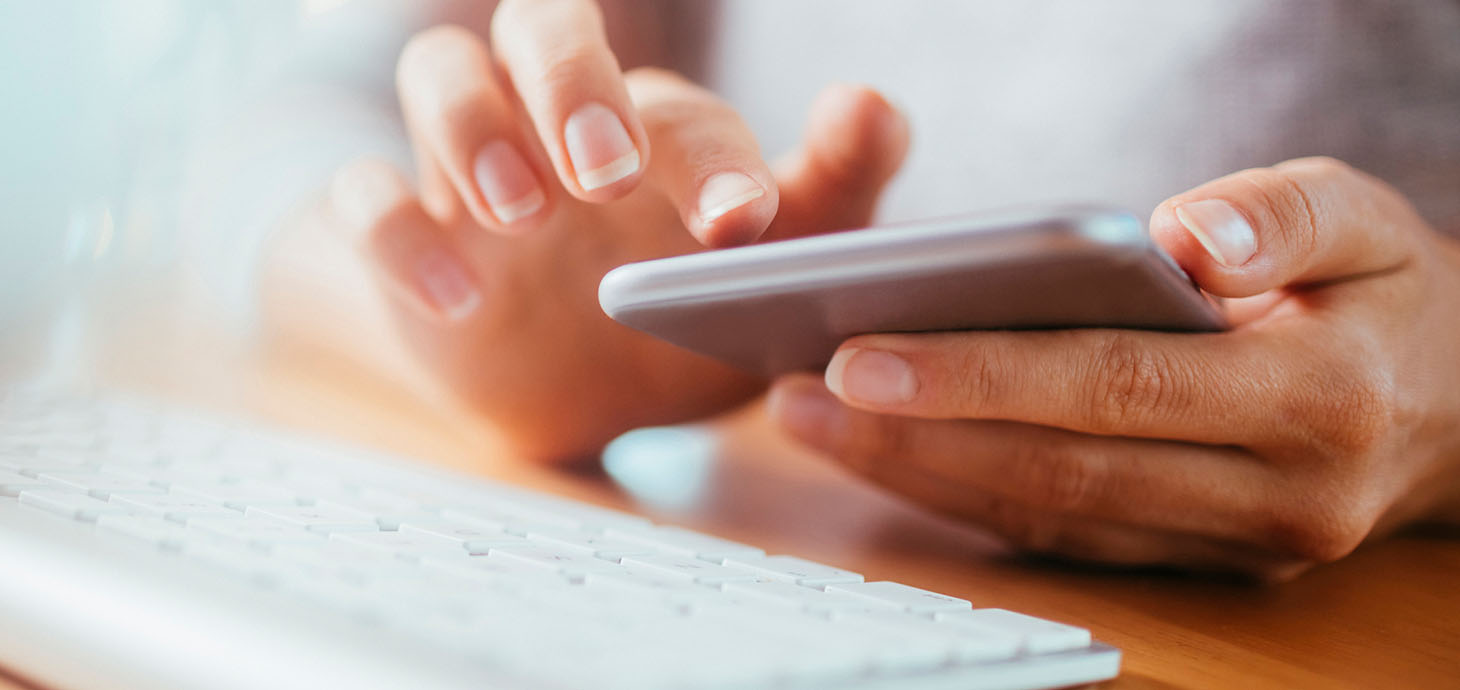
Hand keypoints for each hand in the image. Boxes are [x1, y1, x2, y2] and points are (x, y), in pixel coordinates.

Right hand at [324, 3, 908, 462]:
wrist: (598, 401)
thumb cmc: (696, 313)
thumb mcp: (774, 267)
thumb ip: (835, 185)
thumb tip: (872, 104)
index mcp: (655, 125)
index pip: (674, 105)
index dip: (708, 152)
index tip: (740, 224)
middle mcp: (558, 122)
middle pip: (539, 29)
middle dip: (570, 86)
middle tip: (607, 175)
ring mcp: (474, 170)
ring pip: (440, 74)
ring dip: (476, 130)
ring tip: (524, 213)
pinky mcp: (409, 231)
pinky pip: (367, 198)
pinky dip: (401, 233)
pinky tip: (458, 298)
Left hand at [769, 157, 1459, 580]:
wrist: (1455, 406)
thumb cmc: (1388, 291)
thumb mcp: (1366, 217)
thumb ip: (1282, 213)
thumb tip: (1183, 236)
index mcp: (1317, 399)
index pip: (1115, 387)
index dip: (981, 376)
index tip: (859, 355)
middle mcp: (1274, 496)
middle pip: (1059, 468)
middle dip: (916, 437)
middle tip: (797, 393)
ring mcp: (1233, 546)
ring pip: (1047, 517)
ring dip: (918, 477)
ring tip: (808, 422)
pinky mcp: (1196, 561)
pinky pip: (1063, 537)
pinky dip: (965, 501)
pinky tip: (884, 458)